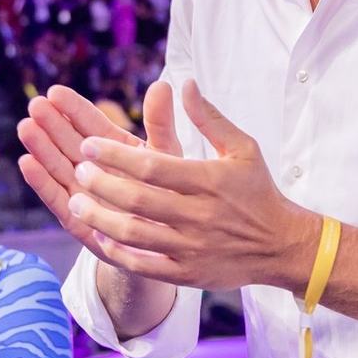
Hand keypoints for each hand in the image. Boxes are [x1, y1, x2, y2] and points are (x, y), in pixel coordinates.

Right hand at [17, 81, 181, 252]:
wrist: (167, 241)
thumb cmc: (170, 192)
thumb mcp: (167, 154)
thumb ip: (160, 122)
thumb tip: (162, 84)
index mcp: (116, 149)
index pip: (92, 124)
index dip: (74, 109)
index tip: (55, 91)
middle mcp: (96, 168)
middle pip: (70, 142)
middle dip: (53, 124)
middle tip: (35, 105)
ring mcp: (85, 192)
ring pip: (59, 166)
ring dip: (42, 148)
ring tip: (26, 127)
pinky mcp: (78, 218)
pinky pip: (58, 198)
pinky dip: (42, 181)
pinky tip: (27, 162)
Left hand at [67, 79, 315, 290]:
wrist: (280, 245)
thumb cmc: (257, 191)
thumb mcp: (243, 148)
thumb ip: (210, 118)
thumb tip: (185, 83)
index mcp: (211, 181)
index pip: (153, 167)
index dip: (115, 156)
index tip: (89, 145)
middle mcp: (200, 215)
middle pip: (137, 199)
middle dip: (101, 183)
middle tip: (78, 170)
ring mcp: (192, 248)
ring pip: (134, 234)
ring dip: (100, 217)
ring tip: (76, 201)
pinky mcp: (188, 274)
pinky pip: (144, 265)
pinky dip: (118, 251)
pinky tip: (100, 235)